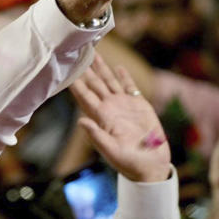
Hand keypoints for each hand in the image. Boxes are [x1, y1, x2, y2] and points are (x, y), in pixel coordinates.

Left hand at [70, 54, 171, 182]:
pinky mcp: (140, 106)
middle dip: (86, 69)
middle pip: (95, 84)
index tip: (67, 69)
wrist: (150, 166)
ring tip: (95, 54)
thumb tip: (81, 121)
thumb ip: (97, 135)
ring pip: (110, 82)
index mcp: (101, 117)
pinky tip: (118, 67)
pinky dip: (124, 77)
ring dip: (103, 69)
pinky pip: (130, 88)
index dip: (76, 83)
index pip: (85, 96)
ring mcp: (124, 106)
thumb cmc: (129, 162)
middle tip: (77, 53)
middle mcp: (110, 108)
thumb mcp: (111, 151)